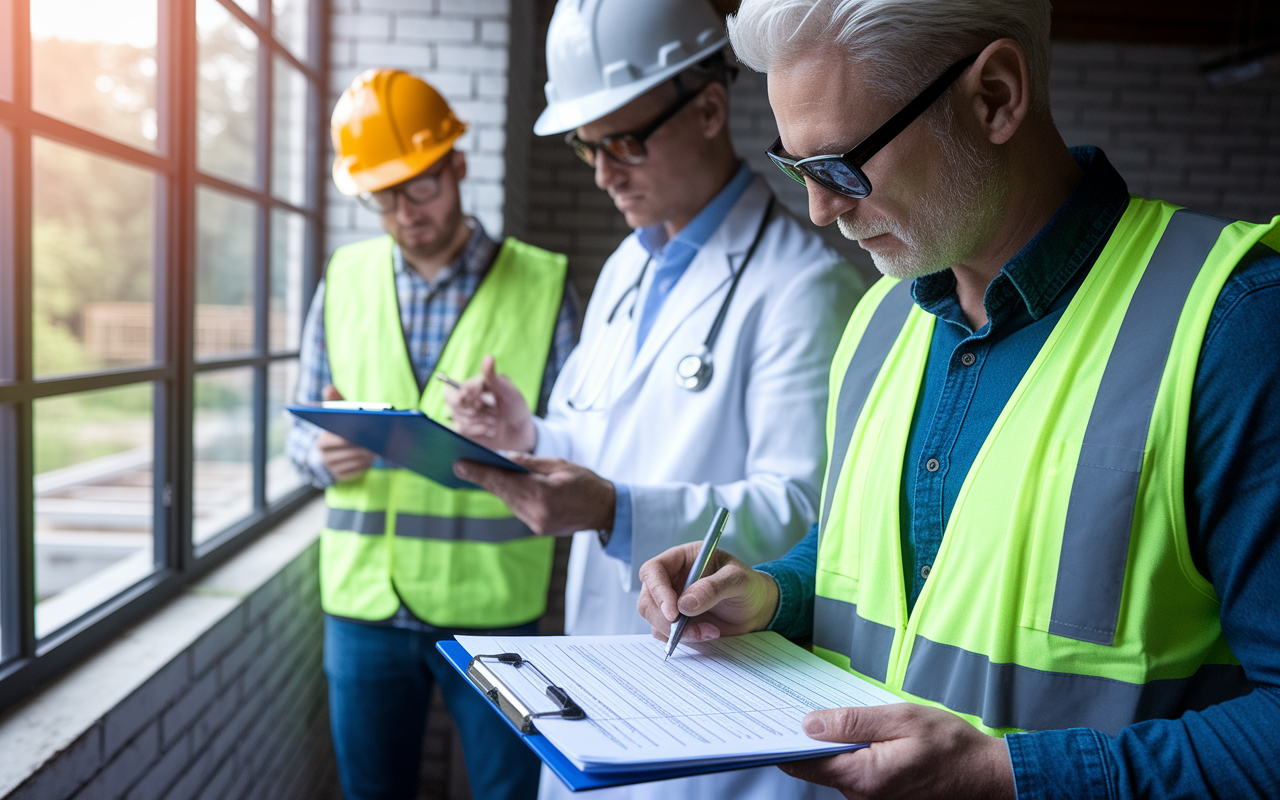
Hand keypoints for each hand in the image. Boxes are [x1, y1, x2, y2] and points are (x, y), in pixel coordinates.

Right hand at [317, 385, 374, 481]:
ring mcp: (331, 468)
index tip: (370, 427)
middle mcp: (323, 455)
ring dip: (368, 455)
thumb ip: (334, 401)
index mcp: (322, 439)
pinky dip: (366, 464)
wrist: (326, 457)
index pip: (340, 438)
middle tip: (381, 440)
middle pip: (350, 450)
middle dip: (366, 444)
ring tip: (380, 448)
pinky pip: (356, 471)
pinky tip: (373, 458)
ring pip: (355, 460)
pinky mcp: (340, 477)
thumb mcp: (333, 415)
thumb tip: (329, 387)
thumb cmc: (335, 431)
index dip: (355, 434)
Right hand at [444, 354, 535, 452]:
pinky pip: (459, 429)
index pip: (461, 387)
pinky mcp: (462, 428)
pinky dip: (476, 430)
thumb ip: (493, 377)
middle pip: (451, 399)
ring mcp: (462, 412)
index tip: (484, 401)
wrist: (519, 434)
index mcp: (476, 383)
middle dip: (471, 409)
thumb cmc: (516, 409)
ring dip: (479, 420)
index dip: (470, 395)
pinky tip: (489, 429)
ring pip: (456, 416)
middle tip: (489, 411)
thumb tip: (488, 356)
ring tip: (494, 421)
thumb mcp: (508, 392)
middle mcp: (466, 396)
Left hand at [452, 453, 614, 535]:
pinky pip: (517, 508)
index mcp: (544, 495)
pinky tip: (500, 484)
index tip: (459, 465)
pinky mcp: (538, 528)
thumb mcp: (560, 465)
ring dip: (495, 486)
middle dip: (482, 477)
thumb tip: (503, 459)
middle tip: (460, 465)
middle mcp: (537, 513)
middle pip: (502, 492)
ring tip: (476, 471)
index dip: (479, 473)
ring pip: (508, 501)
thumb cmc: (587, 484)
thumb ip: (530, 463)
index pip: (504, 481)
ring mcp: (537, 524)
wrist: (606, 511)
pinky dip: (509, 495)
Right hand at [637, 545, 779, 643]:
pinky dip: (683, 639)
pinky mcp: (676, 622)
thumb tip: (684, 604)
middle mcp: (671, 579)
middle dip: (665, 619)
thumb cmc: (748, 586)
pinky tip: (708, 633)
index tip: (673, 613)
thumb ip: (713, 588)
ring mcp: (671, 602)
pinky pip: (665, 634)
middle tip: (691, 629)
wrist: (756, 609)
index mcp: (682, 559)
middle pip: (648, 599)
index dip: (657, 590)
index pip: (653, 570)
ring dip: (677, 632)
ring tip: (709, 631)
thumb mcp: (737, 580)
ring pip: (654, 620)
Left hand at [779, 704, 1014, 799]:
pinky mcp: (881, 796)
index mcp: (863, 777)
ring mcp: (871, 799)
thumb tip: (809, 724)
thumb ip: (853, 722)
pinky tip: (859, 730)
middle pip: (817, 765)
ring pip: (836, 767)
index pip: (804, 764)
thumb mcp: (902, 719)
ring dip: (832, 742)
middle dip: (809, 736)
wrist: (988, 777)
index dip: (786, 740)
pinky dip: (850, 751)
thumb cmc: (951, 746)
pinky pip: (854, 771)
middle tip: (802, 703)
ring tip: (833, 712)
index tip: (773, 717)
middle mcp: (861, 796)